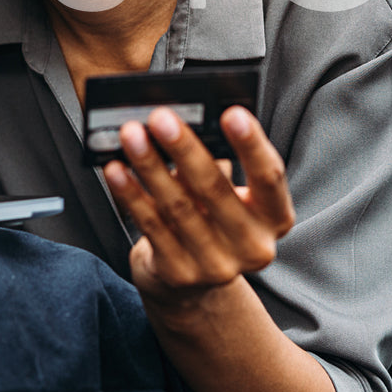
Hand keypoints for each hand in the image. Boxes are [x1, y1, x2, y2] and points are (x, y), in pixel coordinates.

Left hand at [103, 105, 294, 309]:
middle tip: (160, 117)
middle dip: (185, 149)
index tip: (232, 113)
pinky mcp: (180, 274)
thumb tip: (183, 124)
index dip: (252, 145)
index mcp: (275, 218)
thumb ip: (218, 161)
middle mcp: (252, 246)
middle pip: (216, 189)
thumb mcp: (230, 193)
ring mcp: (216, 266)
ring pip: (178, 206)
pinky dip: (131, 194)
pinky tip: (116, 170)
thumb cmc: (213, 217)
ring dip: (150, 166)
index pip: (269, 176)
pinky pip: (151, 226)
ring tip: (131, 136)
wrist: (194, 278)